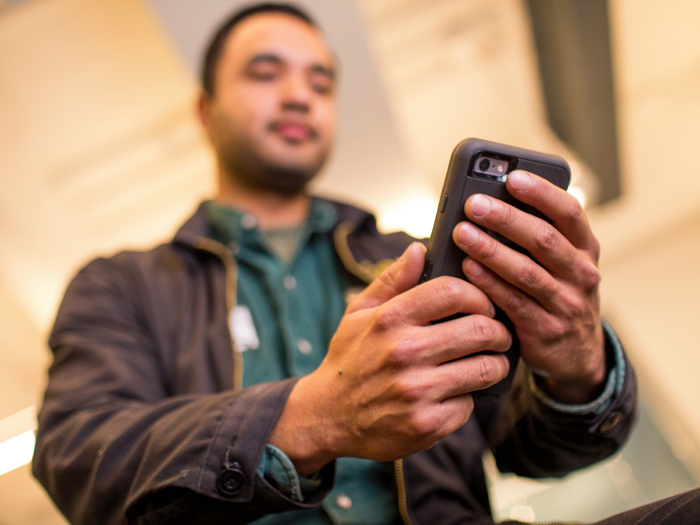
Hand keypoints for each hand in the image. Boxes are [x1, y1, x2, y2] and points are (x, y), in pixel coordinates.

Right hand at [269, 242, 511, 475]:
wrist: (329, 416)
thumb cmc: (350, 358)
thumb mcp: (359, 313)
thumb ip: (392, 280)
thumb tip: (419, 249)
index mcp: (390, 319)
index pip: (453, 292)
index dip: (479, 296)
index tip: (484, 306)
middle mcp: (404, 352)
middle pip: (480, 330)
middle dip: (499, 332)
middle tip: (498, 336)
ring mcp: (417, 390)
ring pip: (485, 369)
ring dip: (494, 365)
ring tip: (489, 362)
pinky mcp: (427, 424)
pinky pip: (470, 404)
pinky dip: (468, 398)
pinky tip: (455, 393)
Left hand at [452, 170, 605, 404]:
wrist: (578, 355)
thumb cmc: (556, 294)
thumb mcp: (560, 264)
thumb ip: (535, 238)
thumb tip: (489, 203)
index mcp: (584, 248)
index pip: (569, 212)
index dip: (542, 193)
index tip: (513, 177)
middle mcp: (581, 273)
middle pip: (544, 239)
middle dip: (506, 218)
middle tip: (472, 204)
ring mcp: (566, 304)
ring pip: (527, 271)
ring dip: (491, 250)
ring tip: (462, 233)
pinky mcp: (546, 330)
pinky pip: (514, 303)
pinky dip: (489, 284)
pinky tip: (468, 268)